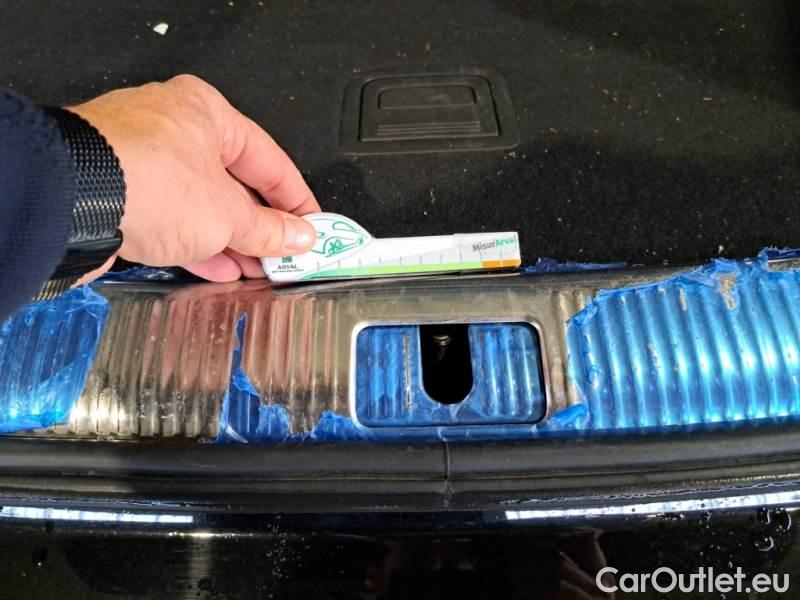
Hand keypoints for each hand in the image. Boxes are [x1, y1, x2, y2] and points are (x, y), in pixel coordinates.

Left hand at [70, 74, 318, 281]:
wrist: (69, 200)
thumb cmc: (146, 181)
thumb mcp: (228, 215)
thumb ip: (269, 229)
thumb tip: (300, 237)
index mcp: (207, 113)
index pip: (269, 159)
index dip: (296, 199)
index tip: (313, 226)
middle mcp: (173, 127)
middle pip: (234, 183)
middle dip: (261, 226)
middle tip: (286, 253)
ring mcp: (141, 159)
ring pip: (201, 204)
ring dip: (231, 240)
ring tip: (257, 269)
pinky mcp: (119, 190)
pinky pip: (171, 218)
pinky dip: (198, 244)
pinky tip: (220, 269)